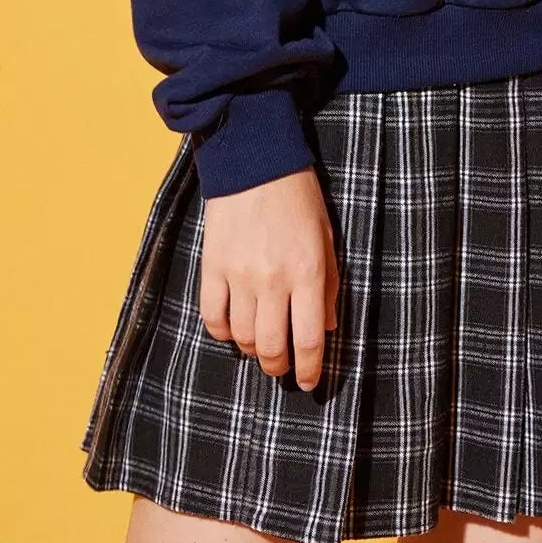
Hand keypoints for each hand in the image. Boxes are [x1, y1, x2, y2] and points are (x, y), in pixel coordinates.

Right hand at [199, 164, 339, 392]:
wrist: (254, 160)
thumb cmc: (298, 196)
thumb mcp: (326, 236)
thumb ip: (329, 284)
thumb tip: (325, 328)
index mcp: (308, 271)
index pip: (308, 339)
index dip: (309, 369)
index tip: (308, 382)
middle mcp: (273, 279)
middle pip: (272, 347)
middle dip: (279, 367)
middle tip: (282, 367)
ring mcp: (239, 274)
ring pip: (242, 338)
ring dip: (252, 351)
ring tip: (260, 346)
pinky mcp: (212, 266)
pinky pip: (212, 317)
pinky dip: (222, 332)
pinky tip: (232, 328)